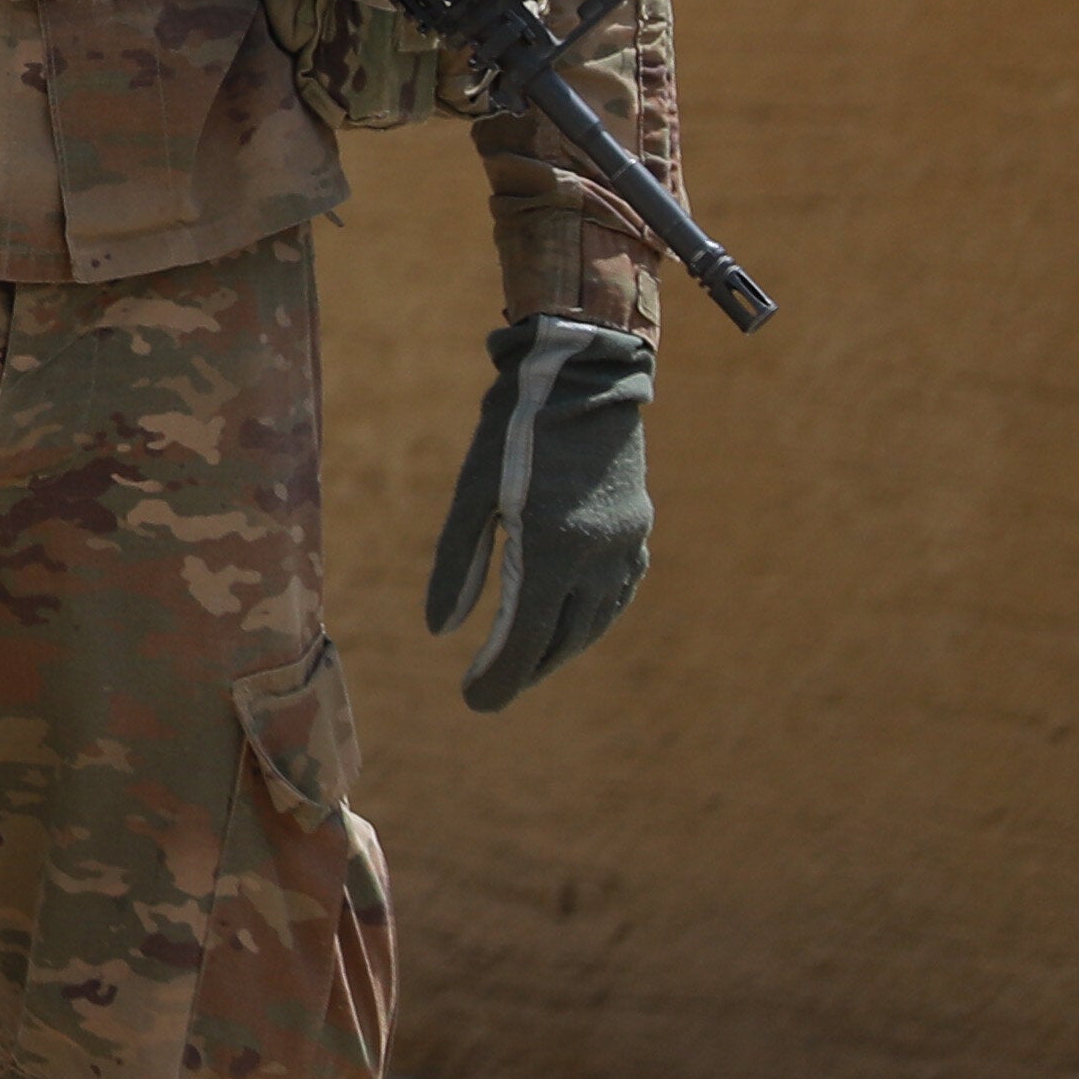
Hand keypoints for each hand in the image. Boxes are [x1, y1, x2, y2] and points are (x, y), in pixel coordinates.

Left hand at [425, 315, 653, 709]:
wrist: (582, 376)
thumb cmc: (513, 429)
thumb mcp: (474, 493)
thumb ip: (459, 563)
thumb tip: (440, 631)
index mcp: (553, 548)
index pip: (527, 637)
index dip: (500, 676)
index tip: (474, 702)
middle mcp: (598, 556)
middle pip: (563, 638)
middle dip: (525, 669)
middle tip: (489, 688)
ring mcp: (626, 545)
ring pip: (595, 621)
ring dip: (560, 649)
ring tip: (523, 664)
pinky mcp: (637, 531)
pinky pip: (617, 593)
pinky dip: (591, 618)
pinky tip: (571, 625)